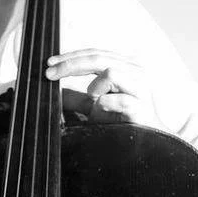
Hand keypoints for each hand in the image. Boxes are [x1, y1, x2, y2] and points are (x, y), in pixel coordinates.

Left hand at [46, 49, 163, 128]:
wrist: (148, 143)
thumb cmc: (123, 122)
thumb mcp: (95, 107)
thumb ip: (78, 99)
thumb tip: (57, 92)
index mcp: (125, 66)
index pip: (95, 54)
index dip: (71, 57)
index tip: (49, 64)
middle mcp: (136, 72)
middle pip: (99, 58)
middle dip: (71, 65)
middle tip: (50, 74)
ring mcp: (142, 88)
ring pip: (111, 72)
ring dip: (95, 88)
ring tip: (94, 102)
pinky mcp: (143, 107)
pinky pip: (118, 99)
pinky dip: (105, 106)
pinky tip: (103, 114)